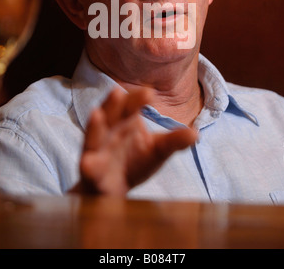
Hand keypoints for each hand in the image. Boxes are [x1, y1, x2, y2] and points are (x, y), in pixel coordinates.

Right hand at [75, 87, 196, 195]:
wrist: (115, 191)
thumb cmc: (135, 162)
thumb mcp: (158, 150)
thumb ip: (174, 141)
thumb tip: (196, 133)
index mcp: (124, 121)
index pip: (129, 105)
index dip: (137, 99)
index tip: (150, 93)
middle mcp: (109, 132)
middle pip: (109, 114)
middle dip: (112, 104)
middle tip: (118, 92)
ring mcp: (98, 151)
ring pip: (94, 137)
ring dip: (95, 127)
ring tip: (96, 114)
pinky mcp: (92, 172)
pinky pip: (88, 167)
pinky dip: (88, 165)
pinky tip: (87, 163)